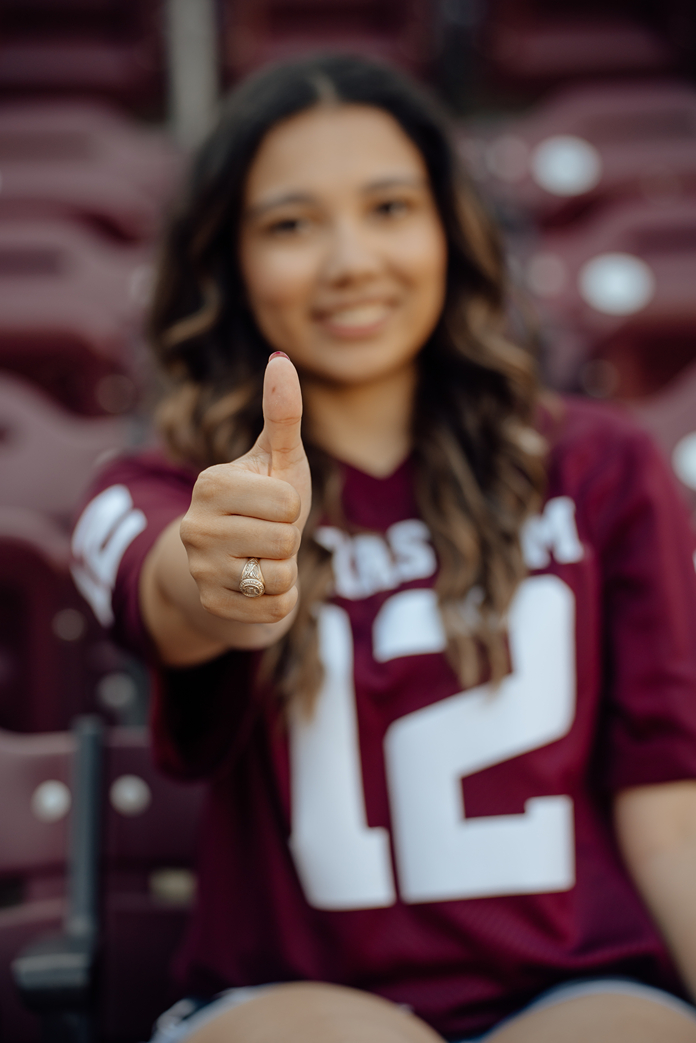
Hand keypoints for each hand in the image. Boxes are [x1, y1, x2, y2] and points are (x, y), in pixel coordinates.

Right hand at [180, 353, 310, 625]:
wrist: (235, 564)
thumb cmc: (264, 503)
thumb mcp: (278, 460)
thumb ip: (282, 414)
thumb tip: (281, 359)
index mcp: (210, 485)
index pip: (287, 503)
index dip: (292, 506)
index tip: (273, 505)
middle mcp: (194, 528)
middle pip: (284, 541)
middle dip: (289, 540)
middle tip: (269, 534)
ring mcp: (200, 571)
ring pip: (280, 577)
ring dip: (285, 571)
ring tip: (264, 559)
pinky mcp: (213, 607)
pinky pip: (275, 609)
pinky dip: (280, 601)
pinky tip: (259, 586)